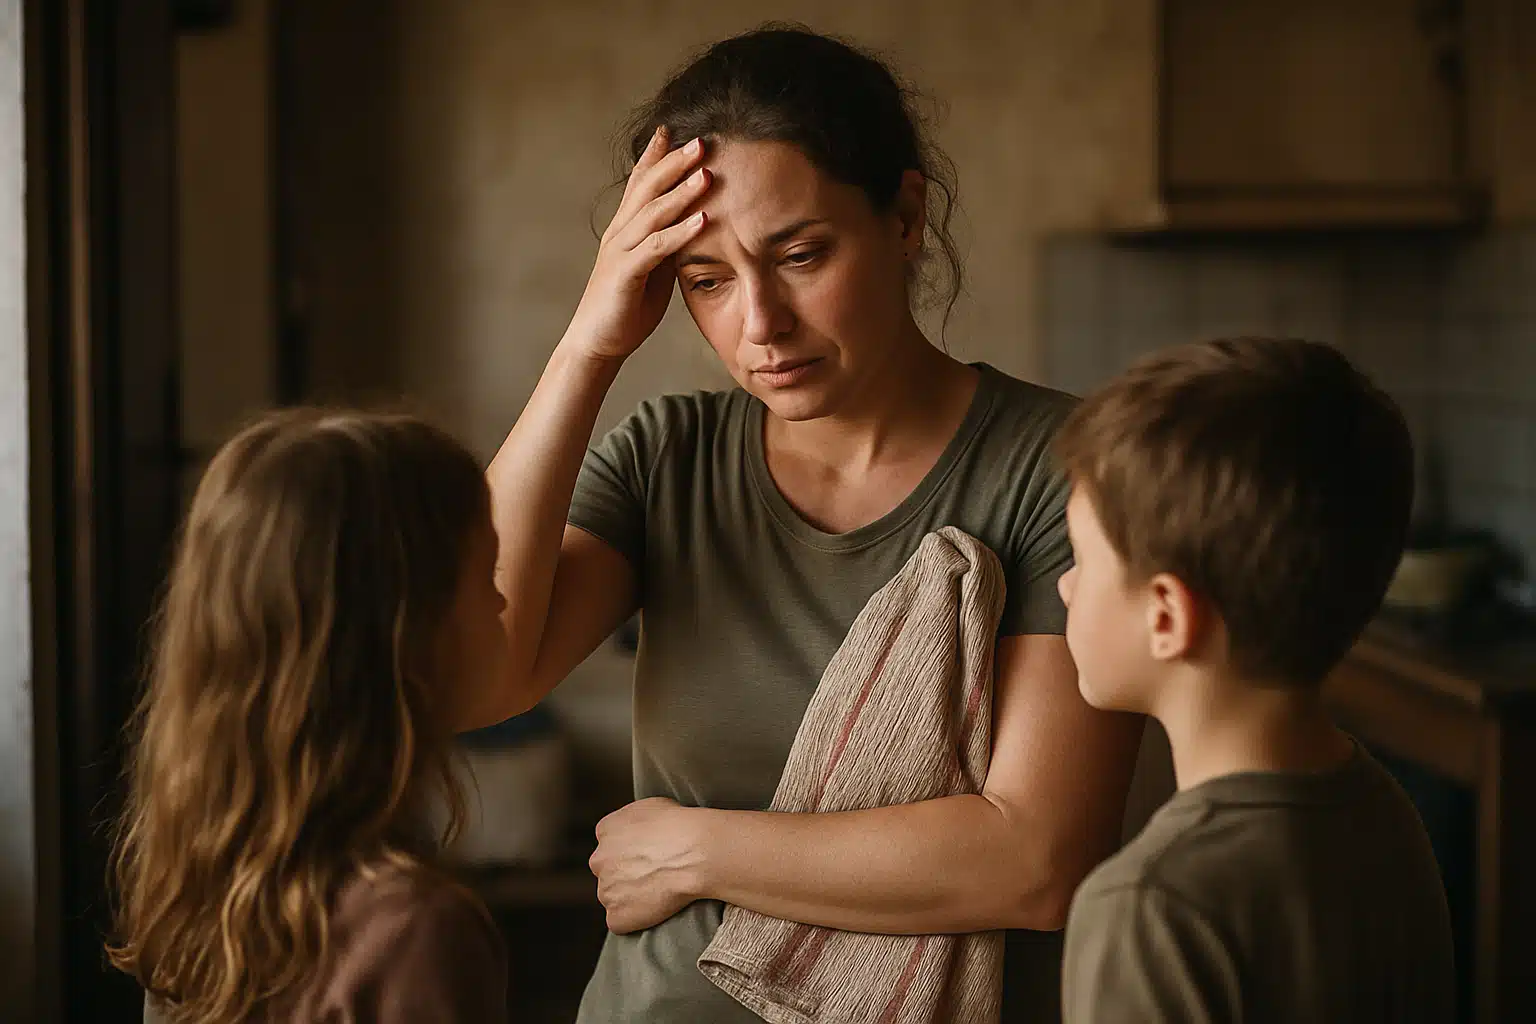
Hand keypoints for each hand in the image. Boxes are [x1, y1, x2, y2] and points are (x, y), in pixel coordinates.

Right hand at [564, 128, 711, 362]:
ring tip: (708, 173)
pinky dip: (680, 233)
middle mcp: (619, 232)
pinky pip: (655, 248)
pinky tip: (702, 220)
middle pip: (648, 188)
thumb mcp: (652, 268)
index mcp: (625, 228)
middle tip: (703, 140)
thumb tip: (694, 226)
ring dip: (682, 191)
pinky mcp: (625, 274)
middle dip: (675, 162)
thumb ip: (666, 244)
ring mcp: (620, 251)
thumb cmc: (627, 307)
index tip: (676, 129)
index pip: (640, 183)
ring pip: (653, 213)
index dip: (656, 155)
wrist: (596, 342)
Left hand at [589, 796, 707, 933]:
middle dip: (626, 875)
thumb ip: (632, 821)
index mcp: (606, 830)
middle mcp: (599, 859)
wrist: (695, 852)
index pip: (610, 845)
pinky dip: (636, 919)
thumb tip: (638, 831)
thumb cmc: (680, 826)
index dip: (631, 853)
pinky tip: (657, 908)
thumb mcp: (650, 806)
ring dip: (630, 898)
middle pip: (608, 871)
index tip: (649, 856)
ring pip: (613, 897)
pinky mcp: (616, 917)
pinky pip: (621, 921)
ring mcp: (606, 890)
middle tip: (654, 875)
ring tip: (660, 892)